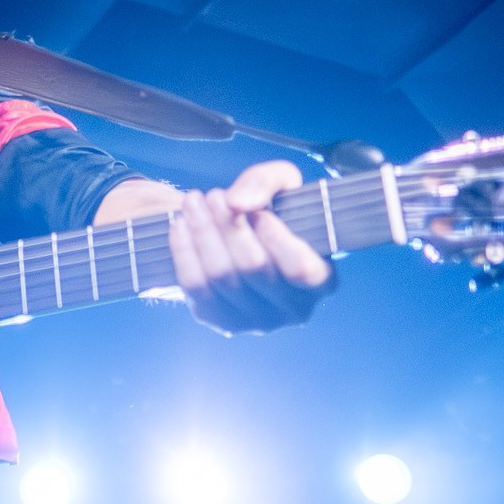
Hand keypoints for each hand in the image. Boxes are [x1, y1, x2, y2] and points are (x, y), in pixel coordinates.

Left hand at [170, 160, 335, 332]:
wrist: (244, 241)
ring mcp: (256, 321)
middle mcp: (293, 310)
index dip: (275, 238)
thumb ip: (267, 182)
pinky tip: (180, 224)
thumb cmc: (275, 213)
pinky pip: (194, 286)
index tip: (257, 211)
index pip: (300, 269)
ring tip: (194, 202)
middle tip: (214, 194)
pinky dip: (183, 250)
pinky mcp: (220, 320)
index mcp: (322, 281)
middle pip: (252, 267)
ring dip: (202, 232)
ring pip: (220, 276)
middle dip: (228, 224)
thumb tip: (237, 203)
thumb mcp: (283, 185)